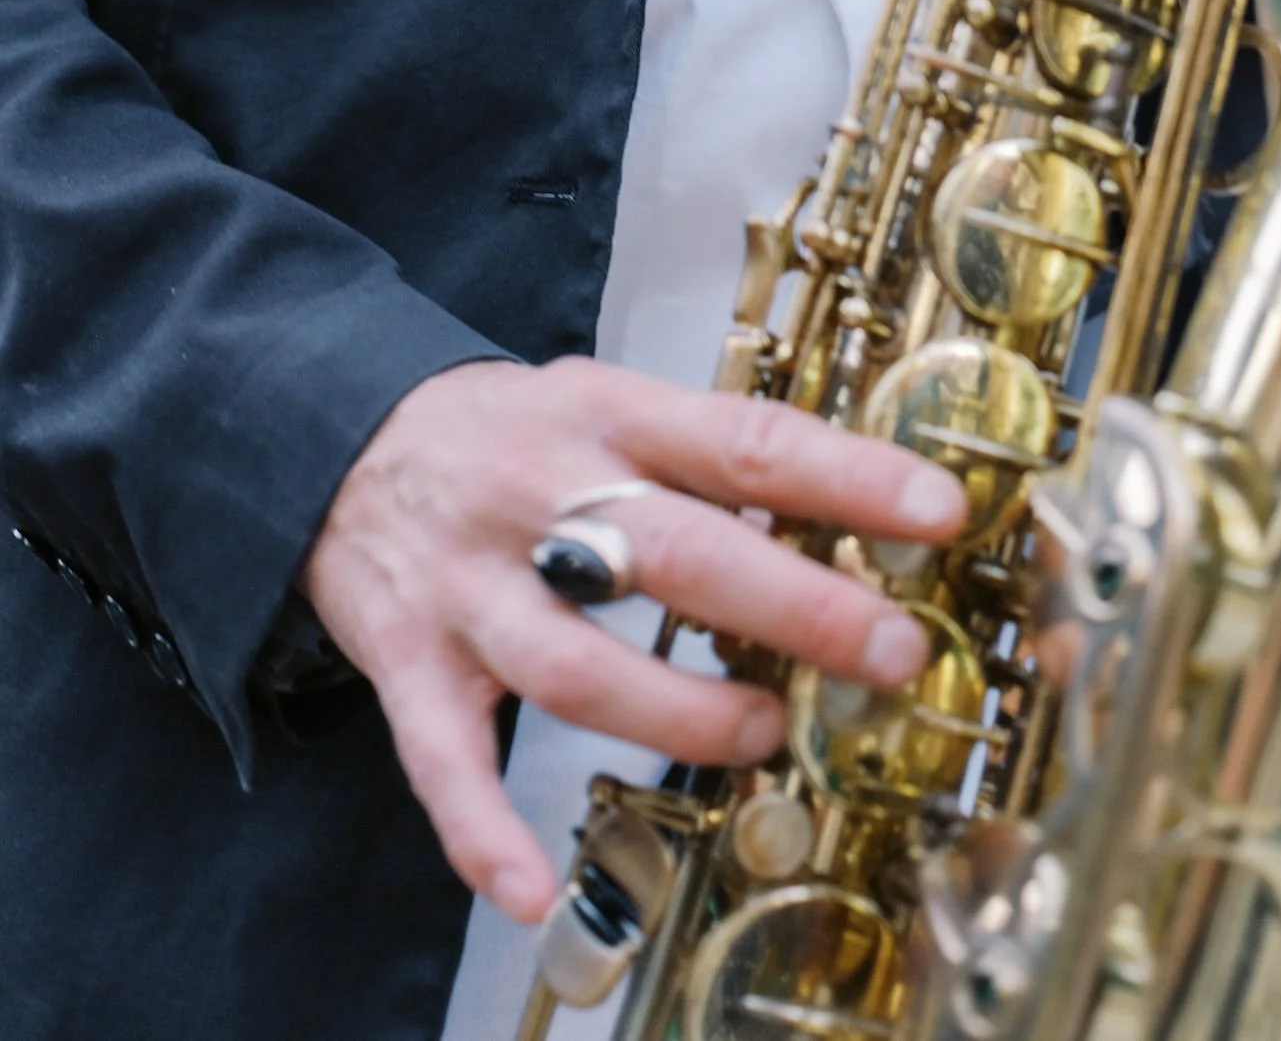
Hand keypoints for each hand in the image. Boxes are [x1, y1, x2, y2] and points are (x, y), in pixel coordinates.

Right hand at [302, 358, 964, 921]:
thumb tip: (842, 518)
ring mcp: (471, 585)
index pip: (745, 440)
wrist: (331, 435)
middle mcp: (542, 496)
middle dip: (794, 608)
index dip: (846, 477)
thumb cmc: (506, 430)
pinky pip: (442, 759)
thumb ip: (705, 461)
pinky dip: (483, 832)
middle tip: (889, 650)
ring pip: (575, 666)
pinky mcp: (408, 660)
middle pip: (678, 555)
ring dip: (678, 716)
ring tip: (762, 738)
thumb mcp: (608, 403)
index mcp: (608, 416)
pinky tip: (531, 890)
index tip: (936, 512)